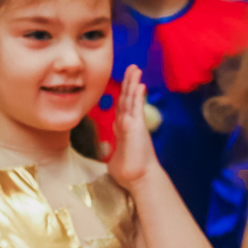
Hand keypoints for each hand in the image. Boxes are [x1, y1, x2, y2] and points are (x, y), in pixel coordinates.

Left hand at [106, 66, 157, 190]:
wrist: (139, 178)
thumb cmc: (128, 173)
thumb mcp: (114, 160)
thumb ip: (111, 154)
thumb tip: (108, 157)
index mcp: (123, 130)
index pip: (122, 108)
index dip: (123, 95)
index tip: (125, 85)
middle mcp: (129, 124)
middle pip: (127, 99)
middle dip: (129, 83)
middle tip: (132, 68)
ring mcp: (134, 124)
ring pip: (132, 99)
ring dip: (133, 83)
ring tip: (135, 69)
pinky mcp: (137, 126)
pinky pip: (137, 106)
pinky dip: (137, 94)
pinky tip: (139, 84)